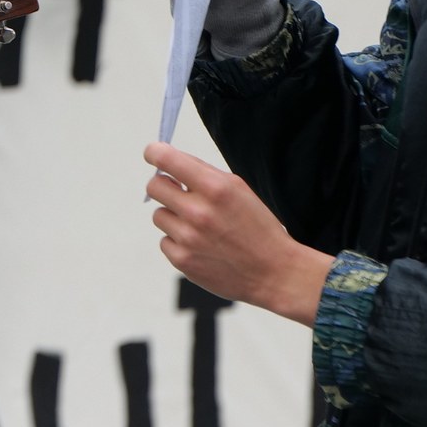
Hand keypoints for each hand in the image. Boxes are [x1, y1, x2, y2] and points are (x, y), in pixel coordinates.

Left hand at [142, 144, 332, 324]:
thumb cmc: (257, 227)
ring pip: (159, 215)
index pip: (166, 159)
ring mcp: (188, 238)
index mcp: (215, 188)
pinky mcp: (182, 260)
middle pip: (154, 186)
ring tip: (200, 226)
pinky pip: (165, 241)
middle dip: (164, 186)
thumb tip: (168, 160)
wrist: (274, 273)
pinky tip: (202, 246)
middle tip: (178, 192)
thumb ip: (204, 173)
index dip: (154, 152)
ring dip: (174, 217)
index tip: (153, 154)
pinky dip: (178, 241)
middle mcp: (198, 212)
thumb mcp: (239, 190)